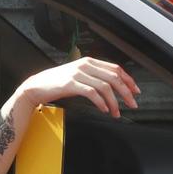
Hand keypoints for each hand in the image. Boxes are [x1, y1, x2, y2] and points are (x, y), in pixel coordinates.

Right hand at [6, 57, 139, 117]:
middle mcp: (85, 65)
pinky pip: (92, 93)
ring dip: (114, 102)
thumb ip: (93, 76)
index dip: (128, 80)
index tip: (136, 91)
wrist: (36, 86)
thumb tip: (113, 86)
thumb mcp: (78, 75)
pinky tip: (105, 109)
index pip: (115, 68)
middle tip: (132, 104)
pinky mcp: (70, 84)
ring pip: (105, 87)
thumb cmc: (57, 83)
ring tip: (116, 112)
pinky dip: (101, 102)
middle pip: (113, 77)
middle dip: (126, 92)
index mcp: (89, 61)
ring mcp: (78, 74)